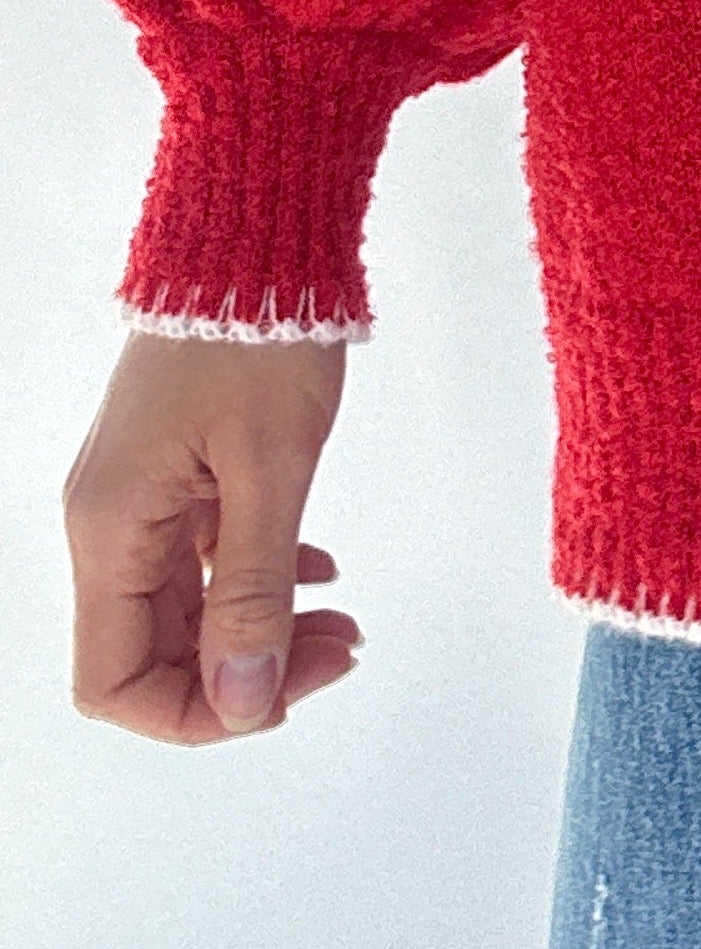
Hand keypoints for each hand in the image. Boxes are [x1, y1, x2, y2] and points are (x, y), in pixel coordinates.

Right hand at [62, 333, 362, 741]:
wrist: (256, 236)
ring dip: (259, 627)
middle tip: (342, 648)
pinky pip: (201, 556)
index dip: (196, 712)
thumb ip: (254, 591)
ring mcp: (139, 495)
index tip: (284, 691)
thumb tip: (243, 702)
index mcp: (111, 530)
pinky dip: (256, 575)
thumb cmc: (259, 334)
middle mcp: (109, 522)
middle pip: (153, 652)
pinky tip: (318, 569)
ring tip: (344, 619)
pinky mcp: (175, 470)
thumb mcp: (271, 469)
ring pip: (184, 607)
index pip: (113, 682)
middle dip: (244, 671)